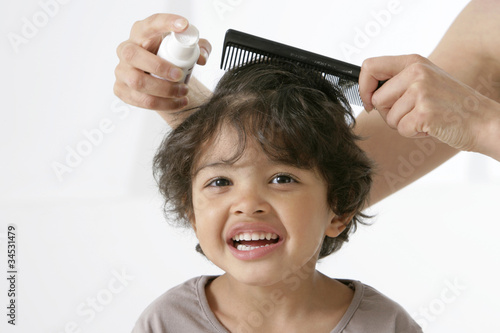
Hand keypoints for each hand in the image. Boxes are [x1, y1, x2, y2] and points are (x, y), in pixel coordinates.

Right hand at [114, 14, 211, 110]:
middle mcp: (127, 49)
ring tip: (183, 92)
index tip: (184, 26)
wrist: (158, 78)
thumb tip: (201, 57)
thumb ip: (199, 48)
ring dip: (164, 90)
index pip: (151, 24)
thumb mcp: (186, 49)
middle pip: (133, 55)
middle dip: (159, 67)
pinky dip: (163, 104)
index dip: (167, 23)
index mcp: (141, 33)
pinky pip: (141, 100)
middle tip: (180, 75)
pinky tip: (177, 103)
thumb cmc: (169, 58)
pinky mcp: (121, 90)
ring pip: (137, 82)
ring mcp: (122, 71)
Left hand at [359, 54, 499, 155]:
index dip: (364, 88)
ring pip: (388, 117)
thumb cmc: (451, 105)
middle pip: (377, 99)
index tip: (369, 101)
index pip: (370, 66)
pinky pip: (401, 129)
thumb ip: (398, 81)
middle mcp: (417, 72)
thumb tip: (366, 92)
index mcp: (414, 62)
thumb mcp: (425, 82)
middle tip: (413, 113)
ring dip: (404, 125)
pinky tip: (431, 126)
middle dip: (389, 113)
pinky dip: (413, 133)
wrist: (483, 121)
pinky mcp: (425, 111)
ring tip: (426, 118)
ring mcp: (421, 90)